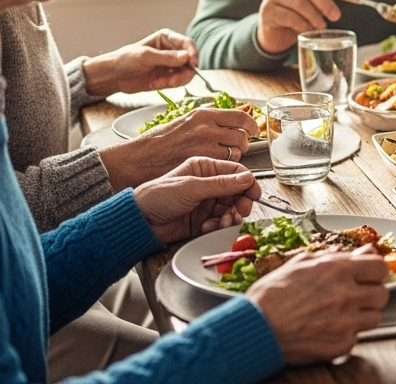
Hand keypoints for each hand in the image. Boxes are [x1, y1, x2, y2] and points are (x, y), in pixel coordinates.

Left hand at [82, 29, 198, 98]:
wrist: (113, 76)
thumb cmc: (126, 59)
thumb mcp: (146, 56)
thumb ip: (167, 57)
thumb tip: (186, 57)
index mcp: (166, 38)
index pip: (187, 44)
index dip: (193, 53)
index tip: (193, 64)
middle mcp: (171, 51)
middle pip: (189, 60)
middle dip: (184, 71)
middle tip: (176, 80)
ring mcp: (169, 65)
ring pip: (186, 73)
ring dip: (177, 80)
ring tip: (163, 83)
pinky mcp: (167, 77)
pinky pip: (177, 82)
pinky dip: (170, 85)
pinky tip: (157, 84)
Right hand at [98, 107, 254, 190]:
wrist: (139, 160)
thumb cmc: (158, 143)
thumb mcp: (183, 122)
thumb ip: (207, 119)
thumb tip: (229, 114)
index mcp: (203, 115)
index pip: (240, 116)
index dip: (252, 124)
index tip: (254, 129)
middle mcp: (206, 128)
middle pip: (242, 135)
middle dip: (243, 143)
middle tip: (237, 147)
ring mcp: (205, 146)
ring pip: (236, 152)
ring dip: (235, 156)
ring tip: (224, 158)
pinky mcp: (202, 164)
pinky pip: (225, 166)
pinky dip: (225, 168)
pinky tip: (215, 168)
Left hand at [132, 157, 259, 242]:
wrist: (140, 221)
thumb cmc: (159, 196)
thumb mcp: (192, 187)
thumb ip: (222, 184)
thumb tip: (248, 179)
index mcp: (205, 169)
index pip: (236, 172)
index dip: (248, 183)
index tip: (255, 195)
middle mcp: (208, 184)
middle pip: (237, 192)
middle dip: (241, 203)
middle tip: (240, 211)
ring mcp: (206, 203)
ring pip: (231, 209)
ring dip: (230, 217)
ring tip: (222, 222)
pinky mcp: (203, 220)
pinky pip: (221, 222)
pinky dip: (218, 226)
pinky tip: (208, 227)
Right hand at [246, 246, 389, 364]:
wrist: (255, 327)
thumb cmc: (272, 295)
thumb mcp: (302, 263)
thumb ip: (338, 257)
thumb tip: (364, 252)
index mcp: (337, 270)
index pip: (380, 267)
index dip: (375, 271)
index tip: (369, 275)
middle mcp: (346, 295)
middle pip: (382, 294)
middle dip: (371, 293)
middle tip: (355, 295)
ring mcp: (346, 322)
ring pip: (375, 317)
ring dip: (362, 314)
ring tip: (341, 313)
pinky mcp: (341, 344)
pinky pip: (357, 337)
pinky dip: (346, 334)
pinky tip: (329, 328)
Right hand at [256, 0, 341, 54]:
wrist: (278, 30)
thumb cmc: (299, 11)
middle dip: (324, 2)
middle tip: (335, 15)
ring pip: (299, 3)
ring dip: (314, 16)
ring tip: (322, 25)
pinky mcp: (267, 10)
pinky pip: (289, 17)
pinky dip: (303, 24)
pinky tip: (309, 30)